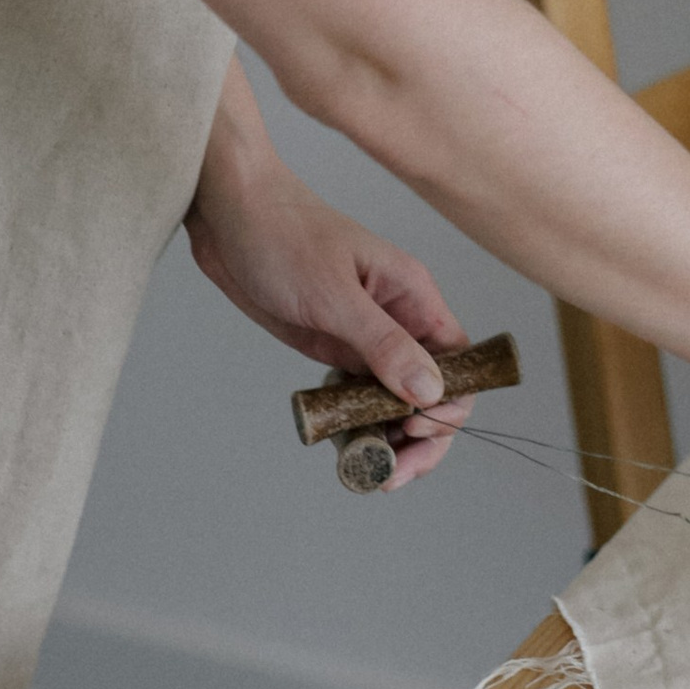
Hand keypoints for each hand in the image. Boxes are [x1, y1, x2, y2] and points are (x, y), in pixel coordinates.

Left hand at [187, 128, 473, 493]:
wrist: (229, 214)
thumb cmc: (283, 236)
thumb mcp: (333, 294)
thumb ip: (383, 344)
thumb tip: (431, 393)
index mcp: (413, 296)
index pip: (460, 362)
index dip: (450, 405)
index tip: (415, 430)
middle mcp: (398, 320)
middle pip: (433, 392)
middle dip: (421, 439)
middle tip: (387, 474)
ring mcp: (365, 337)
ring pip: (396, 401)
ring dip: (386, 437)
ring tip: (361, 466)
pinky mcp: (334, 347)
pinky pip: (359, 396)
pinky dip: (355, 424)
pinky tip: (338, 440)